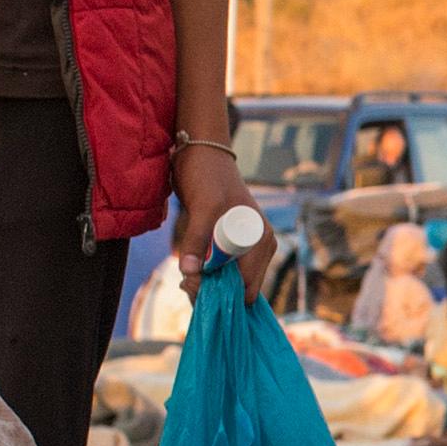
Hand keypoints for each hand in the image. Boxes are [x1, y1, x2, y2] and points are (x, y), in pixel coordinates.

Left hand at [169, 137, 277, 287]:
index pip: (246, 286)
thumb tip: (189, 273)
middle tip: (185, 280)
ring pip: (228, 283)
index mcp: (261, 240)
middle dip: (212, 291)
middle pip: (239, 289)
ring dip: (206, 285)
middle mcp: (259, 247)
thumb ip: (196, 238)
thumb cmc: (207, 174)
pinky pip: (222, 273)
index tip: (192, 284)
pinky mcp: (231, 246)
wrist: (202, 153)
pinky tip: (189, 269)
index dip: (220, 292)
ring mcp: (245, 247)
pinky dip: (206, 276)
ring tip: (185, 275)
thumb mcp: (202, 206)